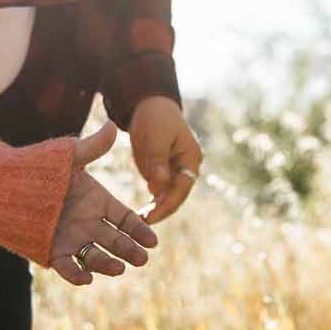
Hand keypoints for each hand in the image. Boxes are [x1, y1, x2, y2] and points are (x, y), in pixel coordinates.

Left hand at [49, 121, 160, 285]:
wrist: (1, 182)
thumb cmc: (37, 165)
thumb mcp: (67, 156)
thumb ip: (92, 147)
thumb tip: (115, 126)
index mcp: (97, 201)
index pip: (125, 219)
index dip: (139, 230)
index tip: (152, 241)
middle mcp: (88, 223)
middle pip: (116, 240)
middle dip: (130, 250)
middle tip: (142, 259)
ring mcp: (72, 238)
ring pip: (95, 256)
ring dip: (108, 264)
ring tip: (119, 268)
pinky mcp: (52, 251)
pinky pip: (68, 266)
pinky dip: (77, 275)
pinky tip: (86, 279)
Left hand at [128, 96, 201, 223]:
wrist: (149, 105)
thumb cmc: (154, 118)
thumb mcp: (154, 137)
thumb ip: (157, 161)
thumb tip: (157, 187)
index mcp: (191, 158)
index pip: (181, 187)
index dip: (167, 204)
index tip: (152, 217)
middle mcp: (187, 167)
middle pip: (177, 195)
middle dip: (162, 210)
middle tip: (144, 224)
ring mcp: (176, 170)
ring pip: (168, 196)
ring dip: (157, 209)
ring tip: (140, 222)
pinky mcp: (164, 172)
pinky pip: (160, 191)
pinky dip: (152, 201)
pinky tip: (140, 214)